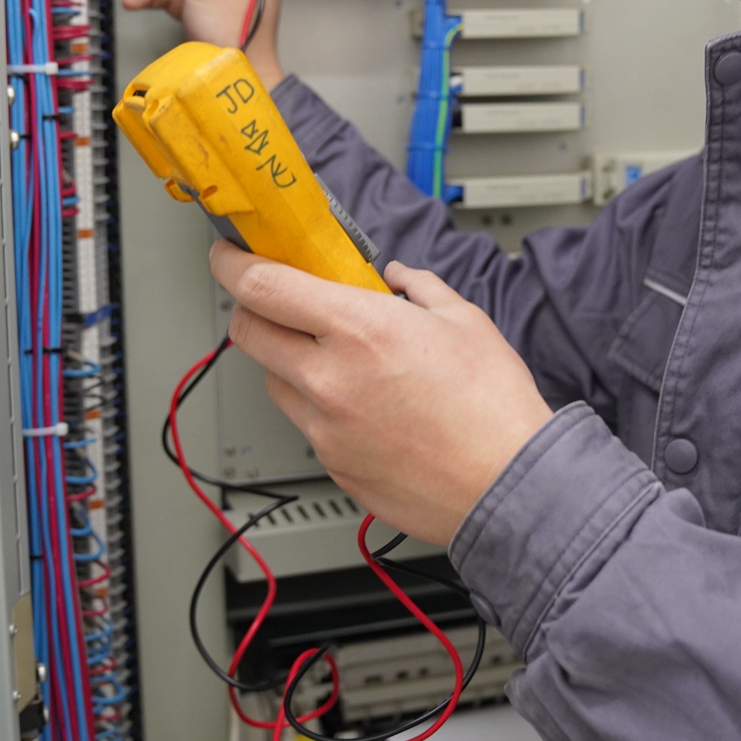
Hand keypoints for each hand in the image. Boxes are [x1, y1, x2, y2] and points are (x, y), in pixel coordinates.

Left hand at [210, 241, 555, 546]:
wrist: (510, 486)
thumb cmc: (494, 409)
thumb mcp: (464, 320)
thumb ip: (419, 288)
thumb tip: (398, 279)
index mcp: (360, 329)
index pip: (261, 286)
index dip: (232, 263)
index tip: (230, 254)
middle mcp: (330, 379)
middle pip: (247, 332)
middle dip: (252, 309)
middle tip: (278, 301)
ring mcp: (325, 428)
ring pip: (273, 381)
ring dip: (288, 360)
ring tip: (338, 359)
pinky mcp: (334, 465)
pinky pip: (306, 425)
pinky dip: (321, 407)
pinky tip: (365, 405)